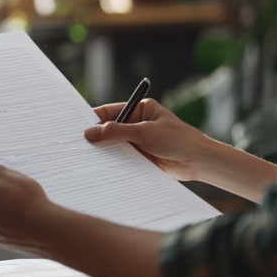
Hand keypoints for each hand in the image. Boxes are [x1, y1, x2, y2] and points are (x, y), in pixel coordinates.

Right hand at [85, 98, 276, 201]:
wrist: (199, 161)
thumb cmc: (178, 139)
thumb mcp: (144, 132)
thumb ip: (116, 132)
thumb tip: (90, 133)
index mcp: (139, 109)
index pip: (110, 112)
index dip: (93, 119)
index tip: (77, 127)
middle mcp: (137, 124)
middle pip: (110, 130)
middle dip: (96, 137)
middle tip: (77, 144)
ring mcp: (138, 142)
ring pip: (115, 145)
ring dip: (104, 151)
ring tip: (85, 158)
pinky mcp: (140, 158)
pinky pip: (122, 159)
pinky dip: (113, 162)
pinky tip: (101, 167)